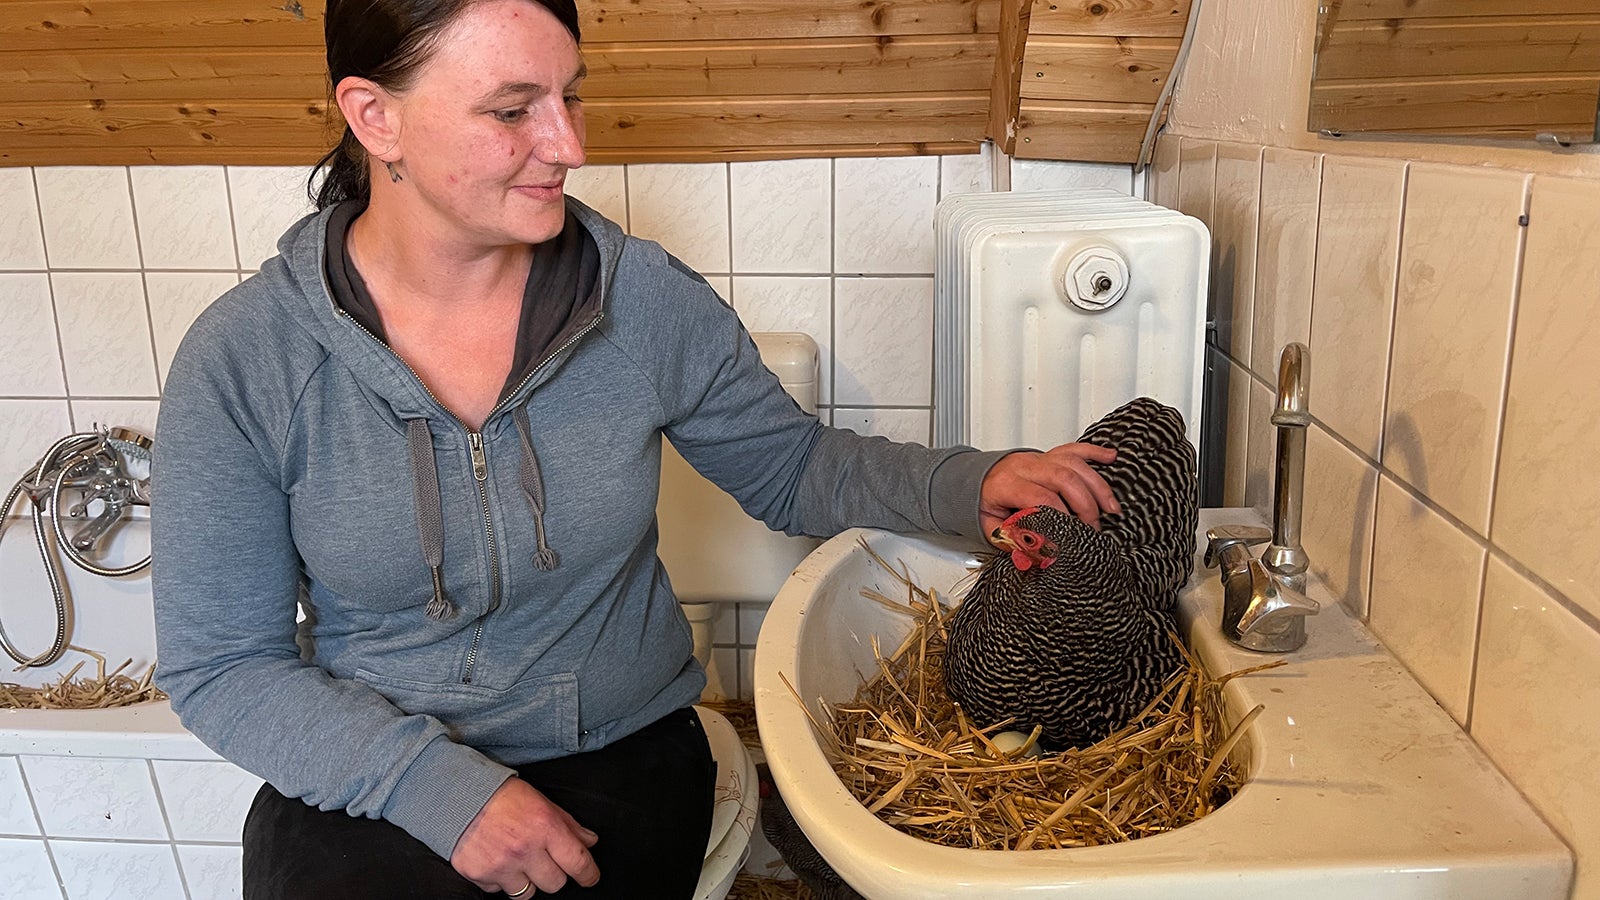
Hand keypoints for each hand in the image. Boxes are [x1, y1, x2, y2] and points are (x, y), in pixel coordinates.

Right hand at [451, 777, 599, 894]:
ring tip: (518, 860)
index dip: (589, 874)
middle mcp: (524, 849)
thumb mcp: (542, 802)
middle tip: (543, 859)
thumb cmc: (503, 796)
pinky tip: (496, 859)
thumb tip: (590, 842)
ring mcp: (500, 865)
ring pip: (527, 894)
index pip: (578, 862)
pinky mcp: (479, 874)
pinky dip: (500, 880)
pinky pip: (499, 891)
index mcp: (544, 827)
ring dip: (527, 881)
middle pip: (555, 884)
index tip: (590, 877)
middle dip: (553, 874)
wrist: (458, 795)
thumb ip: (568, 824)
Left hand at [979, 443, 1119, 536]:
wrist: (973, 478)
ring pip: (1073, 463)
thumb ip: (1011, 539)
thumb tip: (1035, 553)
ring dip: (1096, 485)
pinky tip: (1111, 457)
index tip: (1072, 535)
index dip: (1061, 516)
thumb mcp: (988, 525)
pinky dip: (1094, 452)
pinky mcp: (1048, 455)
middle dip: (1085, 504)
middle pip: (1063, 478)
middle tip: (1094, 527)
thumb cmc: (984, 502)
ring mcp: (1038, 458)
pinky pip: (1073, 448)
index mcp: (1007, 484)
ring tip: (1111, 507)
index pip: (1041, 497)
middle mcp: (1025, 467)